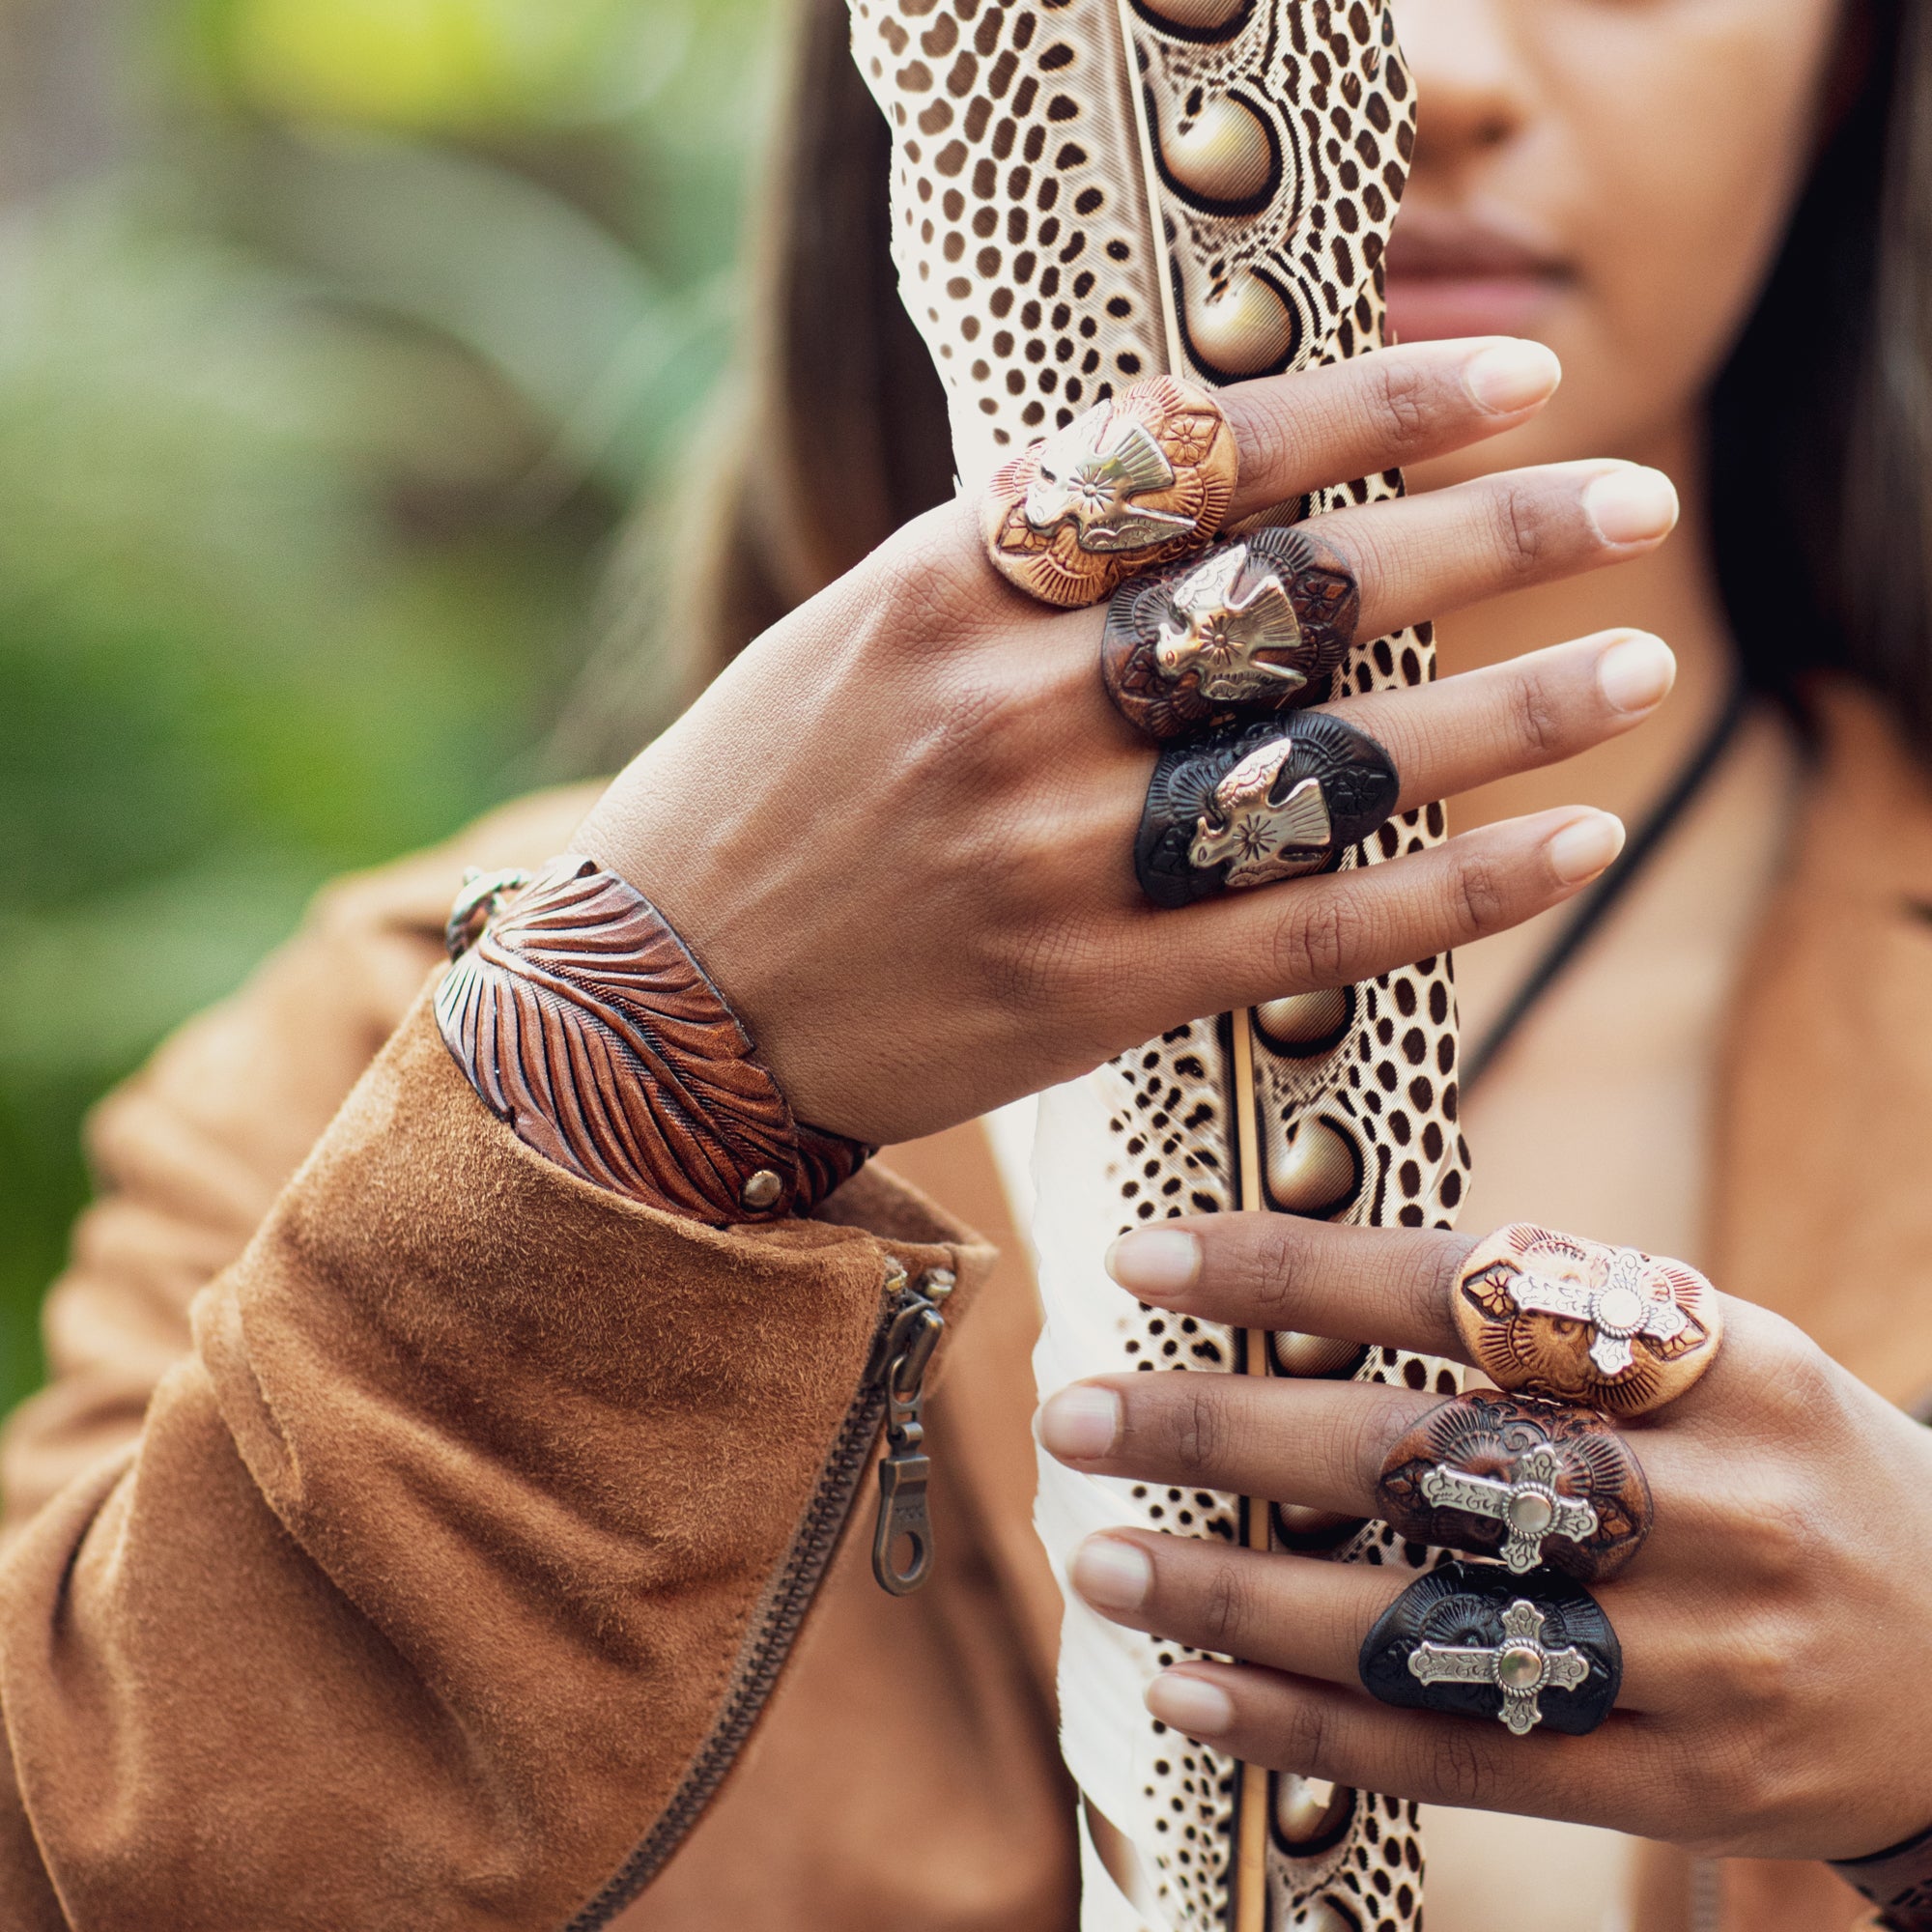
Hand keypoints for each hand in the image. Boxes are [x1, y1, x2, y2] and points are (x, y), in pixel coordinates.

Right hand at [575, 337, 1681, 1143]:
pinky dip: (1448, 890)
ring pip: (1317, 765)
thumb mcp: (855, 635)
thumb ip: (1014, 559)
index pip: (1191, 464)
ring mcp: (1039, 854)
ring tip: (1639, 662)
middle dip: (1483, 539)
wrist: (642, 1012)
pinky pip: (1301, 934)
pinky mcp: (1074, 993)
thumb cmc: (755, 808)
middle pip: (1285, 600)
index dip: (1370, 409)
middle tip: (1632, 496)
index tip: (1512, 381)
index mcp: (937, 585)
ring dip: (1504, 709)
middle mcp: (996, 705)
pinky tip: (1567, 843)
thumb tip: (1199, 462)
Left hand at [1038, 1213, 1931, 1861]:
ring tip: (1101, 1561)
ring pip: (1421, 1628)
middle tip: (1077, 1415)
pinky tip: (1192, 1693)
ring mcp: (1704, 1662)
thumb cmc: (1799, 1473)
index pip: (1473, 1291)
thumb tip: (1303, 1296)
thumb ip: (1553, 1329)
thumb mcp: (1725, 1362)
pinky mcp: (1680, 1784)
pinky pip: (1461, 1761)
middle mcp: (1718, 1505)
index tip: (1148, 1256)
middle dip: (1225, 1436)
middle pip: (1424, 1461)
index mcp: (1725, 1361)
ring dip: (1235, 1598)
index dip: (1295, 1271)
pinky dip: (1308, 1730)